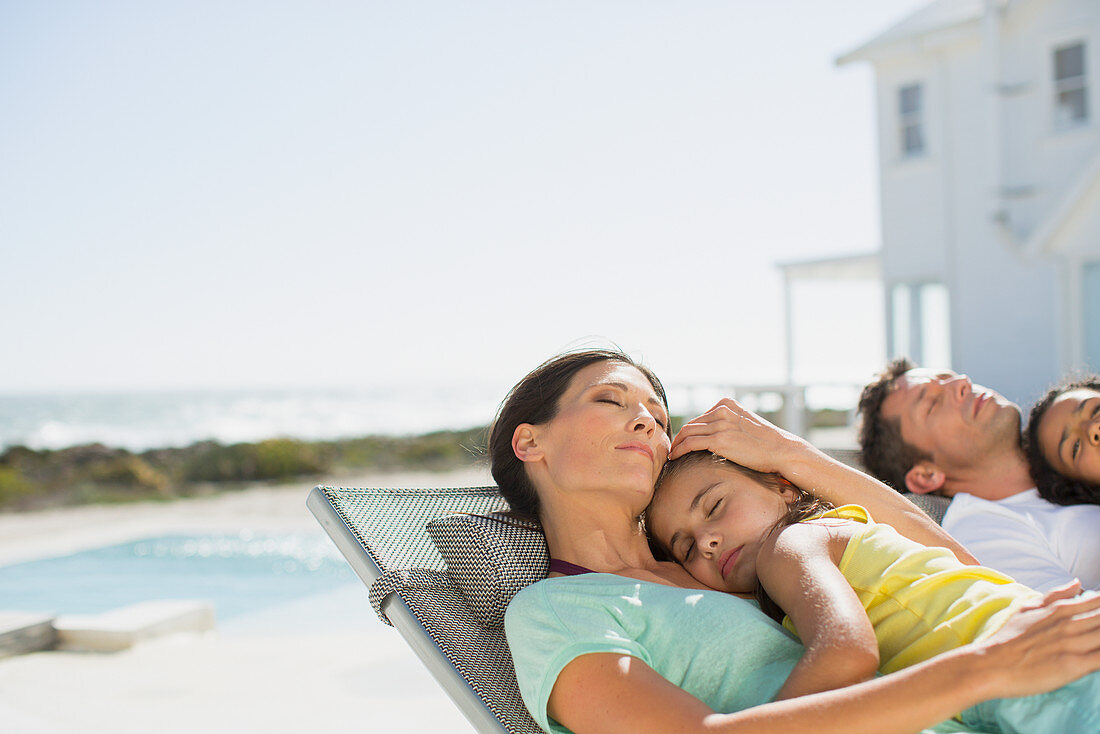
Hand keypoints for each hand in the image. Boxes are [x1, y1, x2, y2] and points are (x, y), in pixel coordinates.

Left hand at [669, 398, 812, 472]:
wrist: (781, 450)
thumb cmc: (766, 442)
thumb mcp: (745, 424)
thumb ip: (729, 423)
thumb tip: (713, 434)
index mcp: (727, 403)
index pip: (701, 417)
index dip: (689, 430)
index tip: (683, 440)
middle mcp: (722, 410)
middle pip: (692, 424)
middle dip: (680, 437)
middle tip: (673, 448)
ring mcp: (720, 424)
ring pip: (688, 433)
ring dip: (677, 444)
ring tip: (672, 454)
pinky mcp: (719, 440)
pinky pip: (691, 443)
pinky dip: (680, 449)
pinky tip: (675, 457)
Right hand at [974, 580, 1099, 699]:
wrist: (990, 665)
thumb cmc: (1008, 639)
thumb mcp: (1028, 609)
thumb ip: (1055, 596)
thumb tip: (1077, 583)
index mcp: (1060, 610)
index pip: (1098, 601)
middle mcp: (1069, 624)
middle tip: (1097, 626)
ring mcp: (1072, 644)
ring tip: (1097, 636)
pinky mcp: (1074, 665)